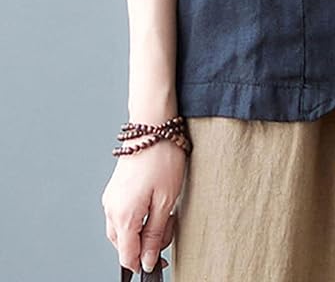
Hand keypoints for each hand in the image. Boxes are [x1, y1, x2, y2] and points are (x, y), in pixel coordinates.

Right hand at [101, 141, 187, 274]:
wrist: (153, 126)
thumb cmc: (162, 159)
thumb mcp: (166, 201)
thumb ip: (154, 235)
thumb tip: (146, 262)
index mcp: (123, 216)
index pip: (127, 257)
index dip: (144, 263)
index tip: (161, 261)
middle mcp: (111, 209)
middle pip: (124, 245)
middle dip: (146, 244)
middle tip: (169, 223)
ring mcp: (111, 198)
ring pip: (123, 230)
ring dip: (143, 229)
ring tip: (164, 209)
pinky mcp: (115, 189)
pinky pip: (123, 214)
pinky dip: (138, 216)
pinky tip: (154, 201)